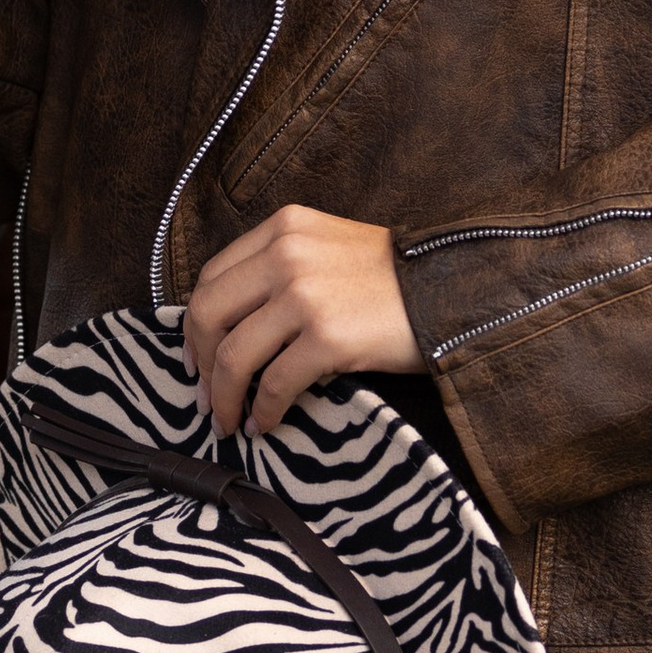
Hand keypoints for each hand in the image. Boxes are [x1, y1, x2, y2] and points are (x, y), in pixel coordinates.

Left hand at [184, 204, 419, 437]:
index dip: (195, 325)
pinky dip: (263, 411)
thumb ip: (281, 269)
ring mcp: (305, 295)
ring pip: (234, 355)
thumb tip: (235, 327)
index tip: (196, 357)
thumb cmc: (394, 279)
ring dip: (224, 397)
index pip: (212, 277)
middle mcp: (286, 254)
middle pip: (209, 314)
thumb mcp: (328, 249)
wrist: (455, 289)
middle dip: (200, 363)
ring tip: (229, 420)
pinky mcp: (328, 337)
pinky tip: (266, 424)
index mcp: (283, 228)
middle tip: (204, 396)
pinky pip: (274, 384)